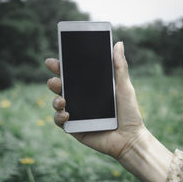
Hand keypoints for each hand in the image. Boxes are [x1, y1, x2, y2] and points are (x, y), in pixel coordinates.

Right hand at [45, 42, 145, 159]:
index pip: (73, 75)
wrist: (130, 138)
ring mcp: (77, 113)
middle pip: (61, 87)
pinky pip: (60, 121)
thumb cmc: (129, 112)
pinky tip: (67, 114)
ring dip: (55, 99)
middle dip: (54, 81)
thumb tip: (118, 43)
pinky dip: (59, 116)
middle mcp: (81, 99)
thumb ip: (120, 66)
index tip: (53, 61)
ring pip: (57, 103)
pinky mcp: (74, 127)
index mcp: (91, 88)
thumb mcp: (124, 86)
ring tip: (62, 99)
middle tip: (54, 80)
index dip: (61, 67)